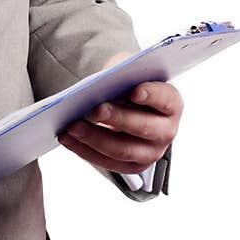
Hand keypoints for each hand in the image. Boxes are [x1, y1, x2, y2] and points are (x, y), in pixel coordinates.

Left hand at [56, 52, 182, 174]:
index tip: (134, 91)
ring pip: (122, 150)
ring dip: (94, 138)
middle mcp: (166, 131)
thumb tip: (102, 83)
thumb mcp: (127, 73)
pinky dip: (84, 150)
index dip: (151, 94)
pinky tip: (67, 138)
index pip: (165, 99)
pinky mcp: (132, 166)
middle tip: (94, 110)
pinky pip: (107, 163)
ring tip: (72, 126)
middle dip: (117, 119)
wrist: (127, 109)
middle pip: (143, 128)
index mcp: (171, 104)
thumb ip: (121, 73)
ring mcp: (150, 152)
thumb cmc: (128, 87)